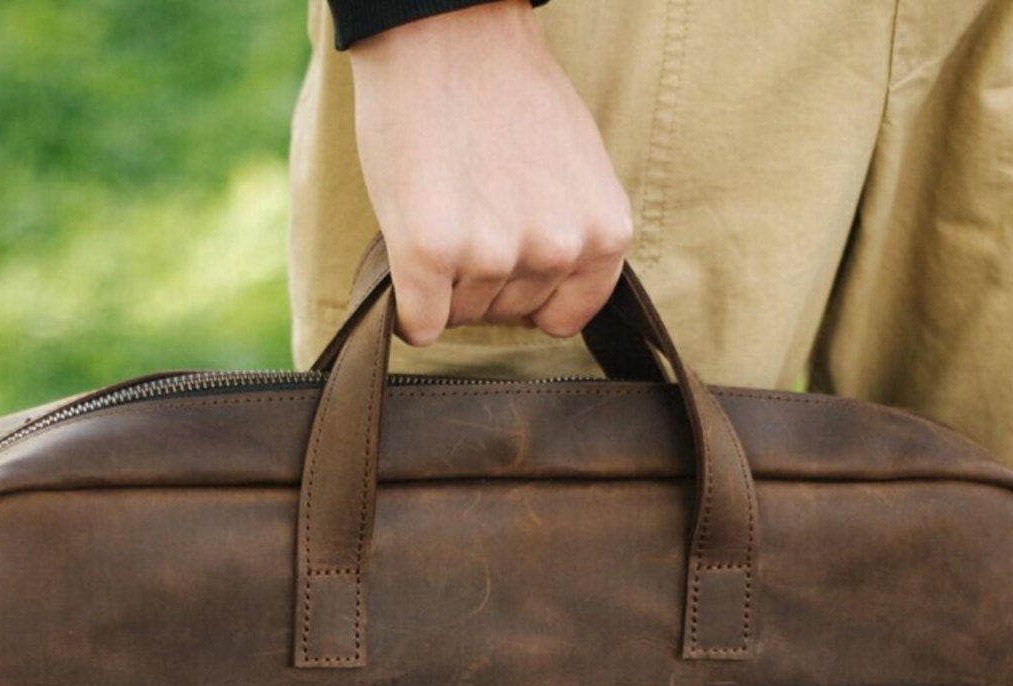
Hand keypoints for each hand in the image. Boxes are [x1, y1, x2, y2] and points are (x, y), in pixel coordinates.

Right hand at [348, 0, 633, 346]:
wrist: (446, 33)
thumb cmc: (504, 96)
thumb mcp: (575, 171)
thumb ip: (573, 234)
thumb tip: (550, 292)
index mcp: (604, 233)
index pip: (564, 317)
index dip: (528, 291)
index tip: (508, 253)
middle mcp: (557, 250)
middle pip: (507, 316)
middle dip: (482, 279)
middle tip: (467, 207)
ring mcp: (493, 254)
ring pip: (462, 316)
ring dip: (444, 282)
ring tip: (443, 206)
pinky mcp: (431, 254)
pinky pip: (420, 325)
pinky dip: (408, 306)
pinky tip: (409, 251)